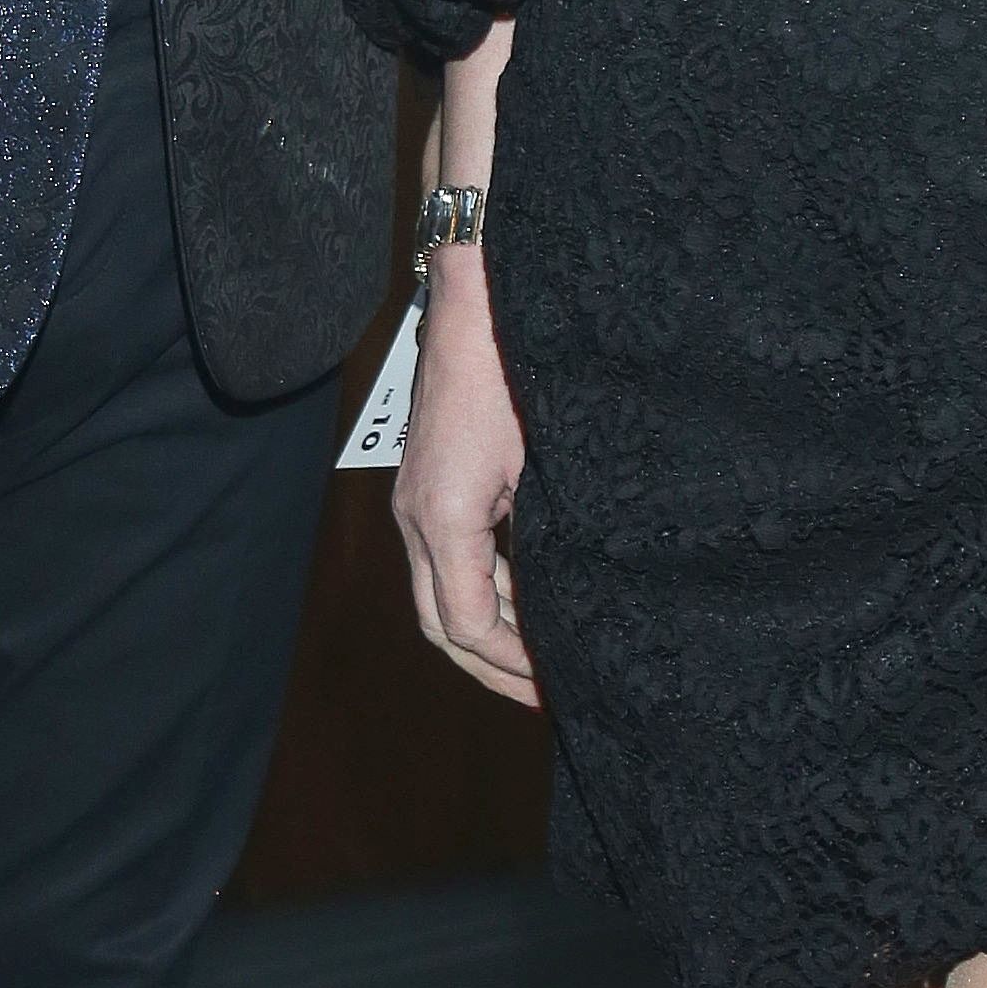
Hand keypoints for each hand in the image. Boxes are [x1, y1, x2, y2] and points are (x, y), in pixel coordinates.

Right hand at [393, 248, 540, 707]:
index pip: (468, 625)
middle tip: (549, 695)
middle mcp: (415, 514)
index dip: (515, 666)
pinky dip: (483, 588)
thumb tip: (572, 605)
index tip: (561, 686)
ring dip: (488, 630)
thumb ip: (548, 541)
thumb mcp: (547, 461)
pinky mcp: (426, 482)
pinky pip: (447, 557)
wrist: (478, 292)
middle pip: (442, 623)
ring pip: (439, 593)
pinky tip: (528, 597)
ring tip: (544, 658)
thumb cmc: (518, 366)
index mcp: (443, 517)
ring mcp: (414, 498)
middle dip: (493, 666)